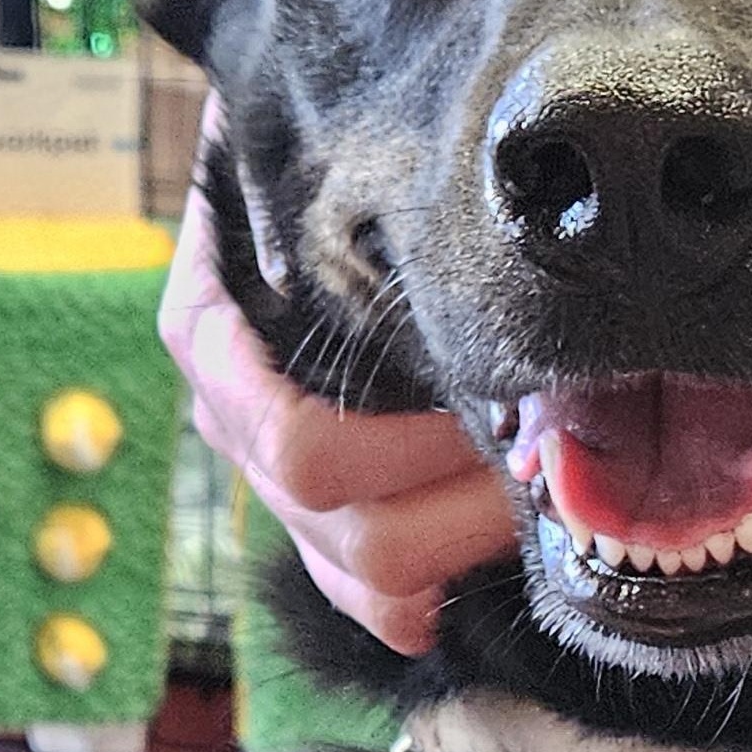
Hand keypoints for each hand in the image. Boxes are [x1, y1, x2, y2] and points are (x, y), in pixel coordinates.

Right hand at [159, 100, 515, 658]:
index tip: (489, 400)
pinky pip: (364, 600)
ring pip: (367, 572)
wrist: (293, 192)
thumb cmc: (311, 170)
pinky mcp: (319, 529)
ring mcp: (273, 487)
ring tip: (532, 492)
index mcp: (211, 337)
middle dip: (454, 495)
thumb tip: (385, 150)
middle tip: (540, 452)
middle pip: (340, 520)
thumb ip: (314, 166)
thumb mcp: (300, 151)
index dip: (409, 445)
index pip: (299, 442)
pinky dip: (420, 601)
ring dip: (461, 541)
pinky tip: (465, 581)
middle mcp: (231, 422)